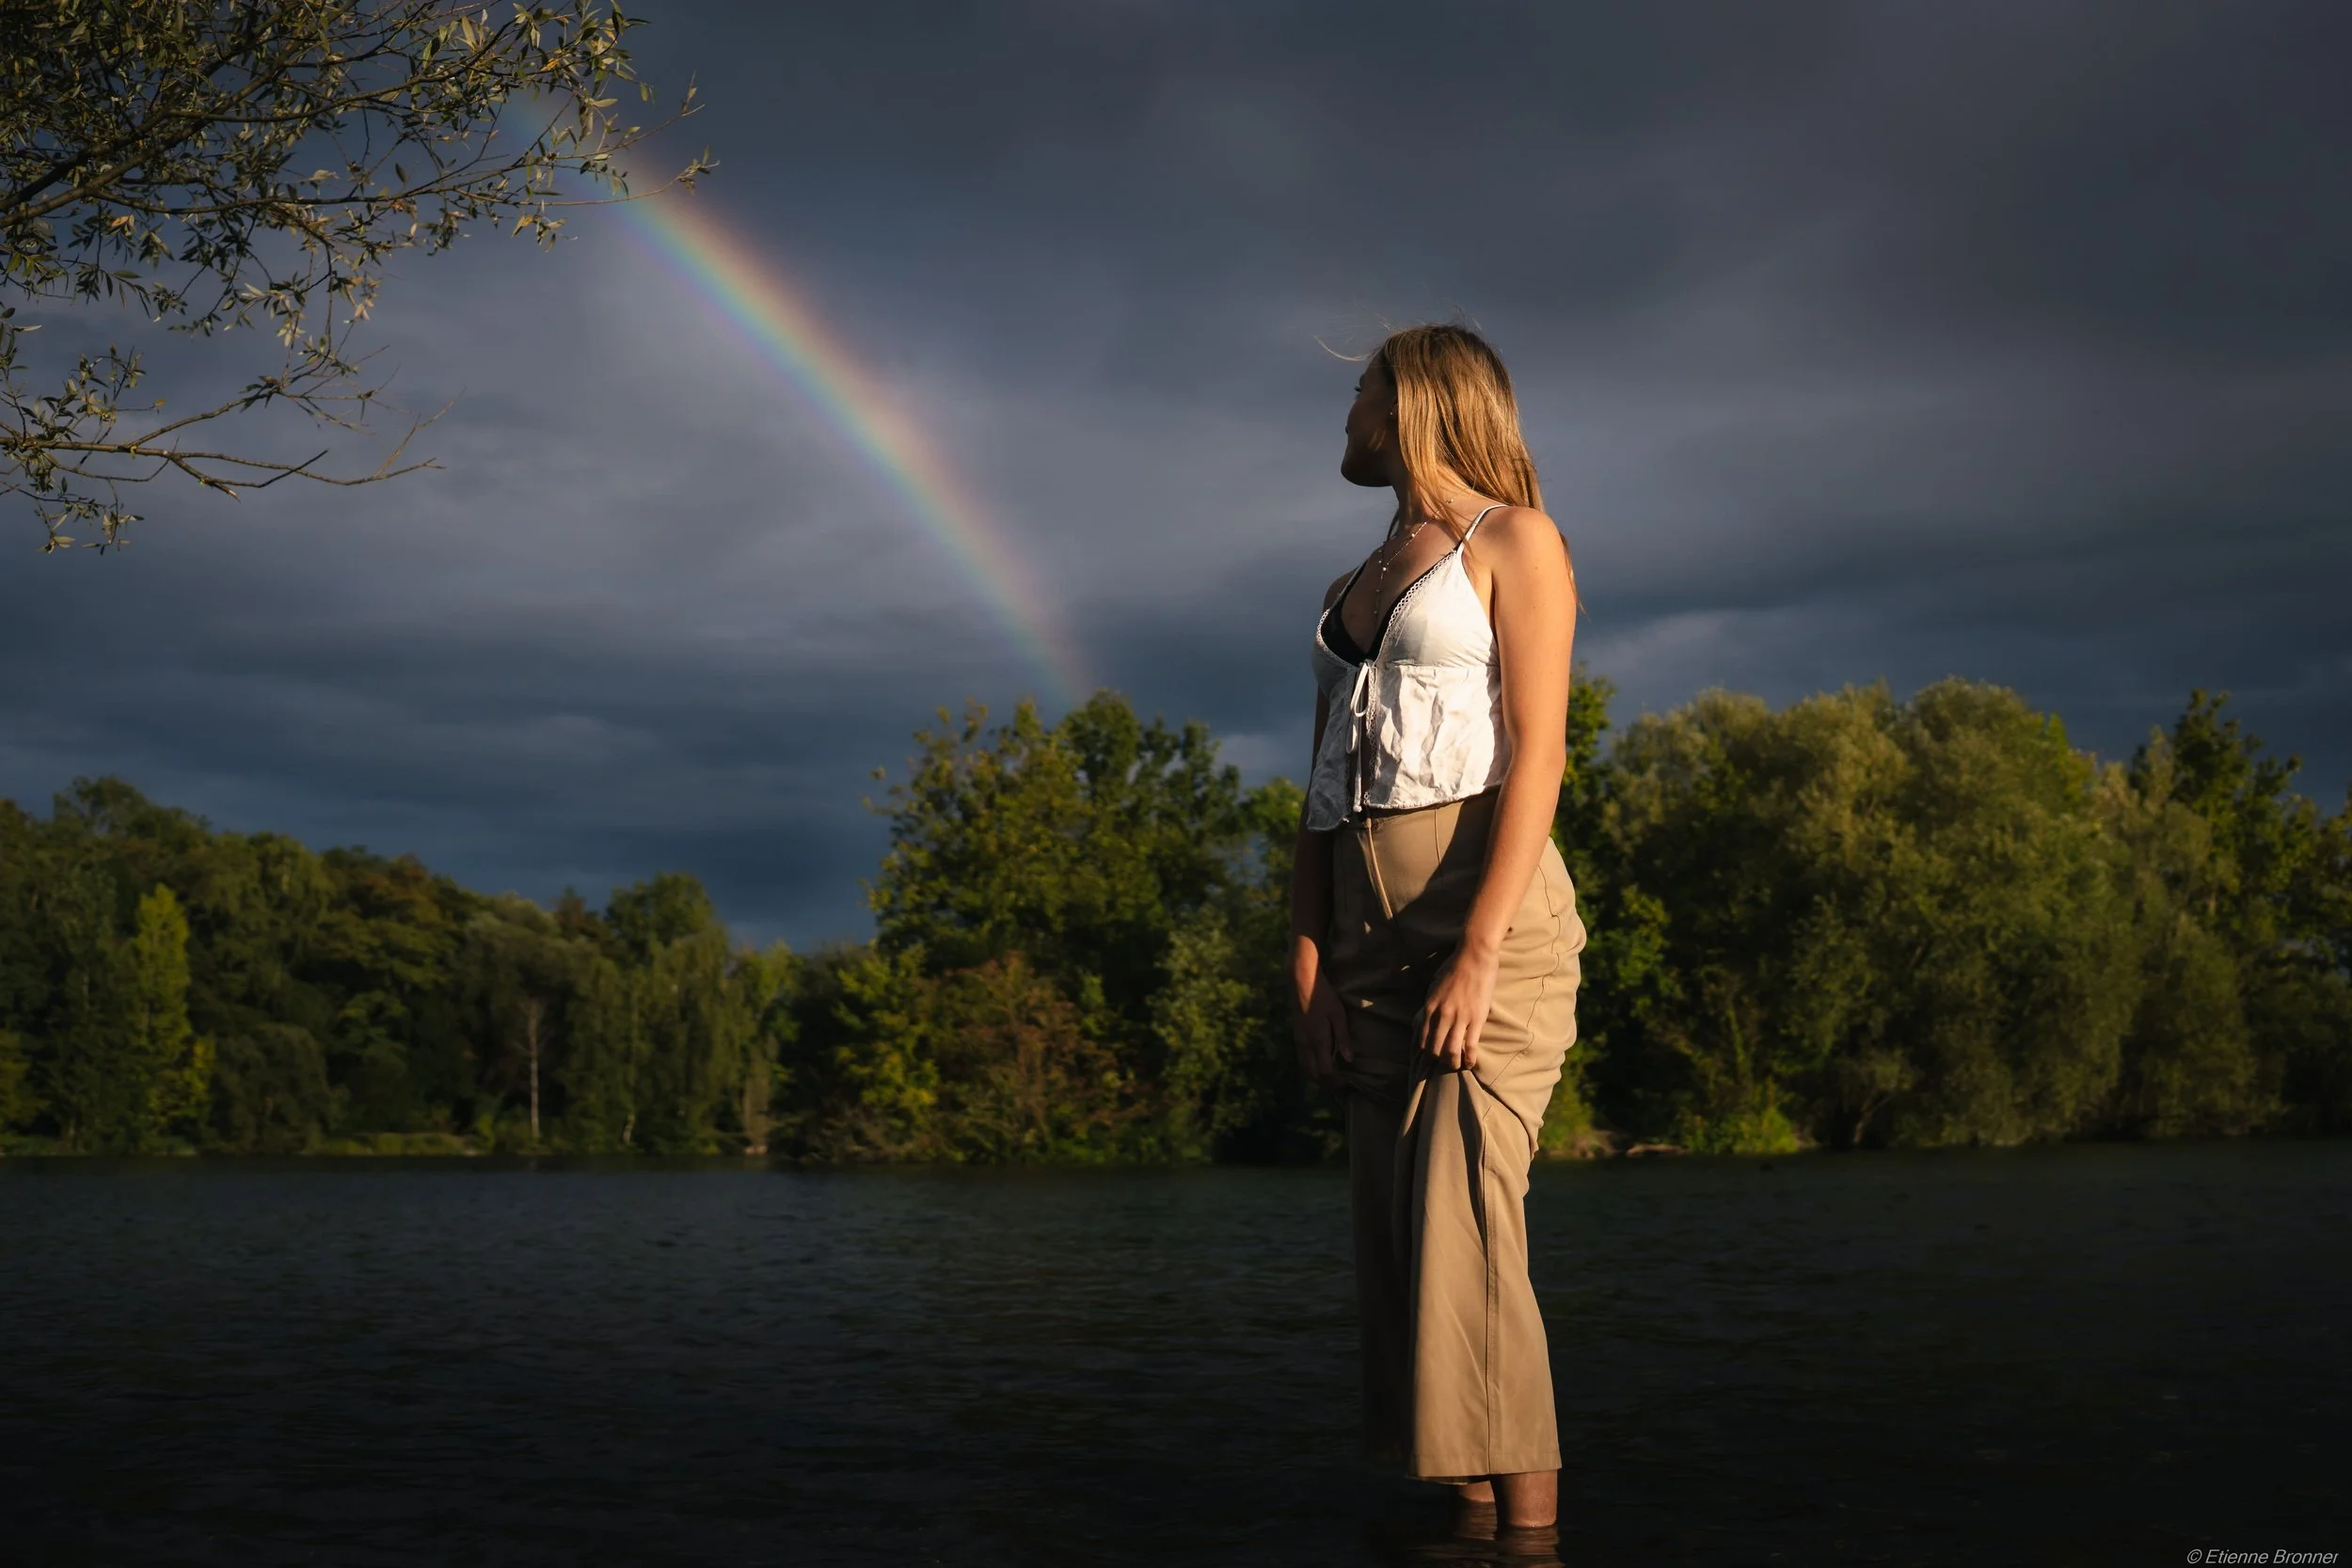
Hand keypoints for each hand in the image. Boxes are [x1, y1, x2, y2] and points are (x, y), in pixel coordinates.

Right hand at [1292, 970, 1355, 1090]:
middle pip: (1314, 1075)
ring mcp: (1299, 1042)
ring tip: (1331, 1078)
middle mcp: (1306, 1045)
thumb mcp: (1338, 1015)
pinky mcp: (1296, 1037)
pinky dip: (1310, 1069)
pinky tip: (1319, 1064)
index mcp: (1318, 1041)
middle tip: (1340, 1085)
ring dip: (1317, 1078)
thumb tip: (1349, 1059)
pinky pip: (1302, 1060)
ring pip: (1305, 1069)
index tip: (1348, 1082)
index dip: (1336, 1081)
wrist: (1302, 984)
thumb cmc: (1324, 997)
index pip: (1326, 1071)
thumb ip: (1343, 1038)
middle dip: (1326, 1084)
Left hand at [1416, 943, 1498, 1071]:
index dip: (1426, 1050)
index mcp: (1430, 1007)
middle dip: (1438, 1059)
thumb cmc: (1455, 967)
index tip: (1432, 1054)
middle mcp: (1442, 1015)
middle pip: (1435, 1047)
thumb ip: (1432, 1003)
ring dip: (1452, 1062)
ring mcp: (1459, 1018)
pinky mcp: (1476, 1019)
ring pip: (1451, 1050)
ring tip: (1456, 1066)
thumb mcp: (1435, 986)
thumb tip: (1429, 1017)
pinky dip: (1469, 1058)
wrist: (1474, 956)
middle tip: (1445, 1062)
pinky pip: (1470, 1045)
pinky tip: (1470, 1063)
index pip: (1422, 1037)